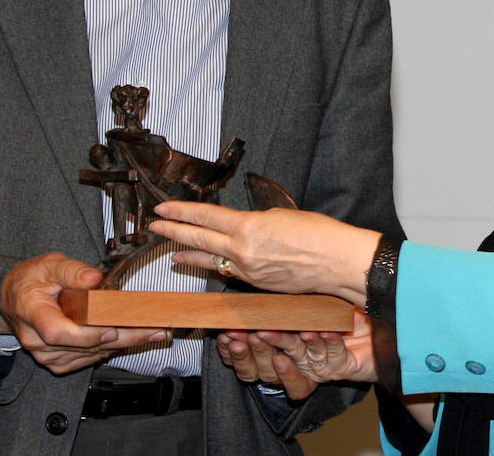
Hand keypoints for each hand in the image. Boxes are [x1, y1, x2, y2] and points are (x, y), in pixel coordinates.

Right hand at [0, 252, 169, 373]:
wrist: (14, 299)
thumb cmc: (30, 281)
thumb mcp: (48, 265)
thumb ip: (71, 271)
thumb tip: (94, 279)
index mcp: (33, 313)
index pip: (58, 332)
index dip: (86, 335)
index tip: (112, 329)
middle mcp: (38, 341)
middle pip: (83, 346)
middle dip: (124, 338)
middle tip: (156, 330)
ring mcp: (48, 355)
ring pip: (90, 355)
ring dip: (123, 345)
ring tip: (154, 333)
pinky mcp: (58, 361)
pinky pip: (88, 359)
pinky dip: (110, 349)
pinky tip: (132, 339)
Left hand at [149, 203, 379, 304]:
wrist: (338, 263)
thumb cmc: (319, 233)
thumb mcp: (281, 215)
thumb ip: (255, 221)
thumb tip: (242, 227)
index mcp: (248, 228)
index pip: (205, 217)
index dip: (181, 211)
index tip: (163, 208)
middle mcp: (243, 252)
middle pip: (199, 239)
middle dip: (174, 232)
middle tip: (155, 225)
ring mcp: (248, 271)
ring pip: (210, 259)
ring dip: (188, 252)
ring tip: (170, 249)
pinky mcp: (257, 285)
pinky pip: (228, 272)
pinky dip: (212, 266)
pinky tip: (203, 264)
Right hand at [217, 310, 376, 399]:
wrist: (373, 320)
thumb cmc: (330, 308)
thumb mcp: (296, 301)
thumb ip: (271, 301)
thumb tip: (244, 278)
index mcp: (277, 352)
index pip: (247, 363)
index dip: (235, 353)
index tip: (228, 335)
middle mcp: (295, 365)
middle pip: (265, 370)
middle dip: (255, 352)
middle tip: (249, 334)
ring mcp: (317, 368)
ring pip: (296, 367)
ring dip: (286, 347)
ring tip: (281, 330)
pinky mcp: (342, 368)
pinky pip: (331, 360)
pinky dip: (325, 344)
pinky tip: (321, 330)